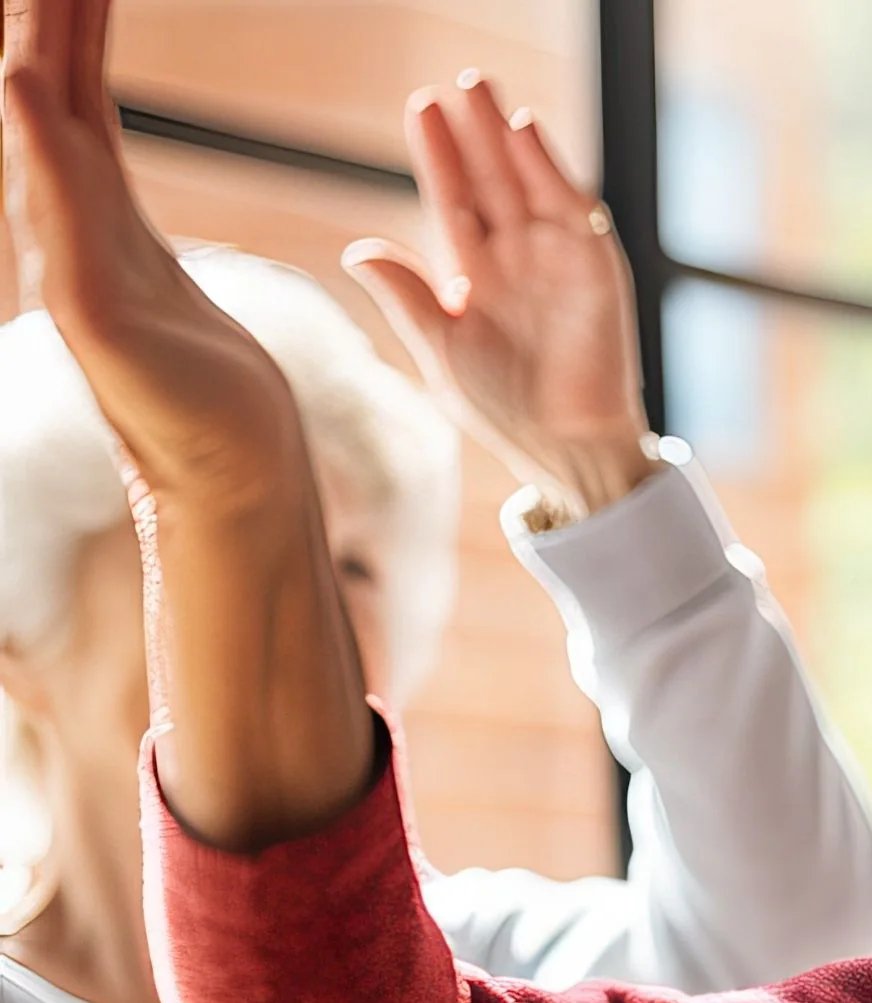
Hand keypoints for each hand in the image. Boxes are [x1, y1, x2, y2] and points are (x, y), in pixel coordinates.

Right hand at [7, 0, 369, 847]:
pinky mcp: (95, 316)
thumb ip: (109, 208)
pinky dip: (41, 148)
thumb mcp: (159, 270)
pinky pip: (65, 215)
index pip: (74, 96)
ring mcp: (75, 272)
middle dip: (39, 26)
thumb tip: (82, 149)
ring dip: (28, 59)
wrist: (238, 477)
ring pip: (45, 142)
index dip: (65, 25)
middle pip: (48, 104)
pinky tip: (22, 85)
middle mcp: (72, 235)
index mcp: (99, 219)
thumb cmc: (211, 387)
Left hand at [346, 73, 654, 522]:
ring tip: (482, 90)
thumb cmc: (504, 408)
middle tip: (458, 81)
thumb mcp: (443, 351)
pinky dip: (549, 170)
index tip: (421, 108)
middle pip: (490, 177)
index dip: (439, 155)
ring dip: (506, 136)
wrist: (566, 446)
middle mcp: (516, 256)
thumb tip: (360, 249)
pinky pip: (571, 208)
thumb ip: (408, 298)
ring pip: (526, 181)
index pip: (453, 199)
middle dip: (473, 130)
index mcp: (474, 274)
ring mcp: (557, 257)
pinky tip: (525, 133)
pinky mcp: (596, 267)